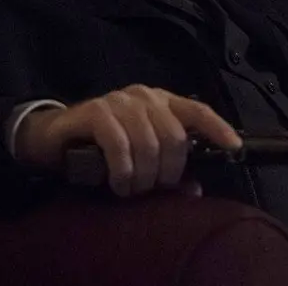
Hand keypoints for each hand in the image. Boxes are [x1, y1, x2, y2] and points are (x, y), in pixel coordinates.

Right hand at [15, 84, 241, 197]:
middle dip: (167, 172)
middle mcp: (143, 97)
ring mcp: (119, 102)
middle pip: (174, 137)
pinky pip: (119, 145)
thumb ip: (166, 171)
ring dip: (142, 177)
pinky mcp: (96, 112)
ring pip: (149, 144)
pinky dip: (122, 171)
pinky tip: (118, 184)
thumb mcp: (138, 158)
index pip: (197, 111)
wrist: (53, 138)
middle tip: (152, 190)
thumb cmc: (102, 148)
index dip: (218, 128)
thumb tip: (195, 191)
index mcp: (161, 102)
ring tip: (131, 190)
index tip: (234, 148)